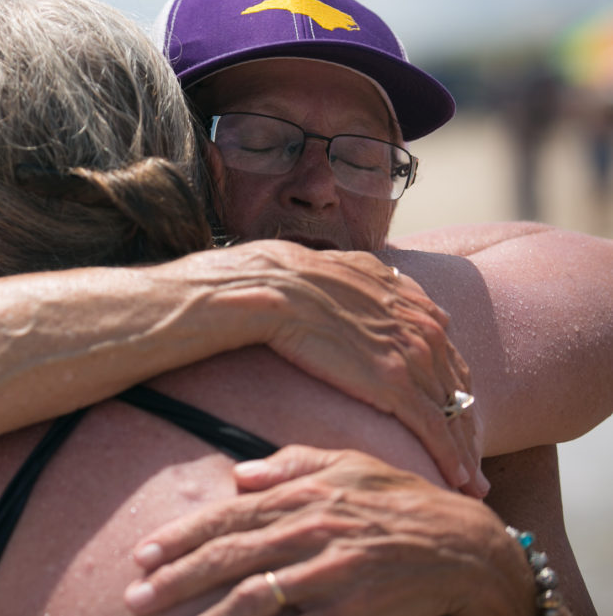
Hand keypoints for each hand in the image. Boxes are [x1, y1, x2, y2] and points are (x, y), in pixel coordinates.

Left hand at [123, 446, 532, 615]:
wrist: (468, 550)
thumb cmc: (405, 505)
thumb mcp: (352, 467)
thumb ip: (294, 465)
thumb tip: (240, 475)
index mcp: (305, 492)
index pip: (230, 515)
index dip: (182, 535)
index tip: (143, 552)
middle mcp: (310, 524)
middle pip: (229, 551)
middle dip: (175, 573)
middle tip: (134, 592)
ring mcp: (329, 564)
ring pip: (251, 587)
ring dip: (201, 603)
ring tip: (161, 614)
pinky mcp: (348, 598)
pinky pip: (289, 612)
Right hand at [231, 240, 485, 495]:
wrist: (281, 287)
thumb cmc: (300, 279)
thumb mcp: (355, 270)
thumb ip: (380, 284)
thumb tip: (385, 287)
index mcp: (417, 305)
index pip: (448, 358)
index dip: (453, 391)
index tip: (455, 417)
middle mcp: (427, 331)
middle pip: (459, 391)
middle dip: (469, 429)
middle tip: (476, 463)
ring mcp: (415, 359)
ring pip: (454, 415)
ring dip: (466, 453)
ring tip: (473, 485)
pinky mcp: (396, 386)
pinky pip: (435, 430)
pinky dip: (450, 458)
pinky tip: (457, 481)